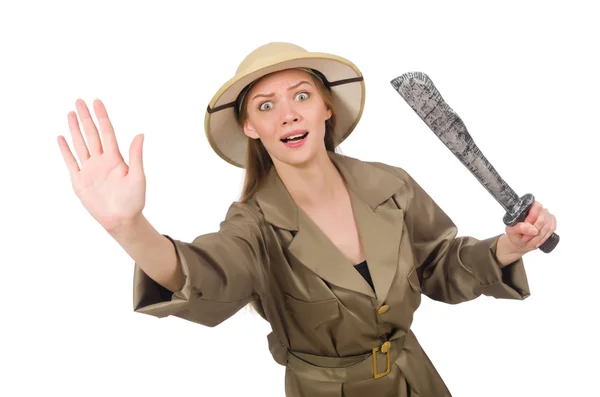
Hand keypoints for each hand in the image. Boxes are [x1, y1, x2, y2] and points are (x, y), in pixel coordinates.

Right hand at [57, 98, 145, 231]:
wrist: (122, 220)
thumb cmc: (134, 200)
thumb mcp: (138, 177)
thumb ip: (136, 156)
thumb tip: (140, 134)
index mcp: (115, 159)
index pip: (107, 132)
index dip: (102, 117)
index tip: (97, 102)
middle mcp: (101, 161)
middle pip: (91, 134)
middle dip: (85, 118)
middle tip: (79, 100)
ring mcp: (89, 170)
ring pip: (80, 144)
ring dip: (75, 129)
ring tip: (71, 113)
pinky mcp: (80, 181)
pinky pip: (71, 162)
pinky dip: (66, 151)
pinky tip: (62, 138)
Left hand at [504, 200, 556, 254]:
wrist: (520, 241)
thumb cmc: (515, 234)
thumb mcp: (512, 231)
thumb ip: (520, 228)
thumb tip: (533, 230)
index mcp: (526, 207)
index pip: (536, 207)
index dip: (532, 218)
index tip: (526, 228)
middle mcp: (538, 208)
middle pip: (543, 220)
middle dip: (534, 233)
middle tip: (525, 238)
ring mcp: (546, 214)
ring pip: (548, 227)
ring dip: (538, 237)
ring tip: (529, 241)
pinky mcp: (552, 221)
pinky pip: (552, 230)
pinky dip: (544, 238)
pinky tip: (537, 242)